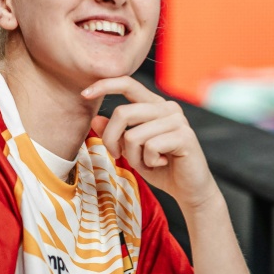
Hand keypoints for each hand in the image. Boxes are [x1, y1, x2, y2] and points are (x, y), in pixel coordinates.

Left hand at [80, 77, 218, 210]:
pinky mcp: (184, 136)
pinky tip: (162, 163)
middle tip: (117, 156)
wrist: (189, 189)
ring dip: (134, 156)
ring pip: (134, 135)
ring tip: (148, 162)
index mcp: (155, 105)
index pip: (128, 84)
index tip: (84, 93)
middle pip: (123, 113)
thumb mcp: (131, 150)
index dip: (105, 85)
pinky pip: (150, 147)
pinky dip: (148, 162)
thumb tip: (95, 118)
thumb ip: (115, 134)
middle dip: (111, 139)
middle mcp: (167, 107)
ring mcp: (177, 120)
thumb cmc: (160, 167)